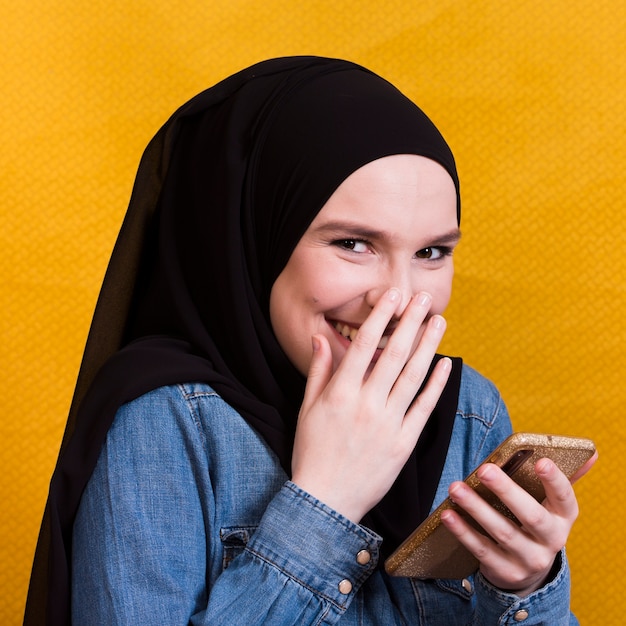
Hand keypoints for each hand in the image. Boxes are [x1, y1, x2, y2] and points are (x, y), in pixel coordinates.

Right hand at [291, 289, 450, 522]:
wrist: (326, 500)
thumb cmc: (312, 452)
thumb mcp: (306, 409)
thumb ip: (318, 371)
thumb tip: (319, 337)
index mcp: (340, 393)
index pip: (365, 345)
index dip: (381, 317)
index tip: (392, 295)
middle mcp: (367, 404)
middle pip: (394, 354)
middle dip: (411, 322)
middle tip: (424, 297)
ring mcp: (388, 424)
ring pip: (413, 376)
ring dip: (429, 346)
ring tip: (439, 321)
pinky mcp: (404, 443)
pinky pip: (424, 408)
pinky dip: (436, 385)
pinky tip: (445, 363)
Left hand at [440, 451, 597, 595]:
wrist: (528, 571)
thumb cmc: (536, 524)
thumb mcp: (552, 506)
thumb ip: (561, 479)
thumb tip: (590, 453)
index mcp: (562, 518)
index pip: (565, 498)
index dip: (554, 481)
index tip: (541, 461)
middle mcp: (550, 540)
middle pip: (530, 515)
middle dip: (507, 491)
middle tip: (484, 469)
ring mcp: (528, 559)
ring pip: (502, 532)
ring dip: (477, 508)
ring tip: (456, 488)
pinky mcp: (505, 571)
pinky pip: (481, 550)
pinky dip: (463, 531)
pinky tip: (448, 514)